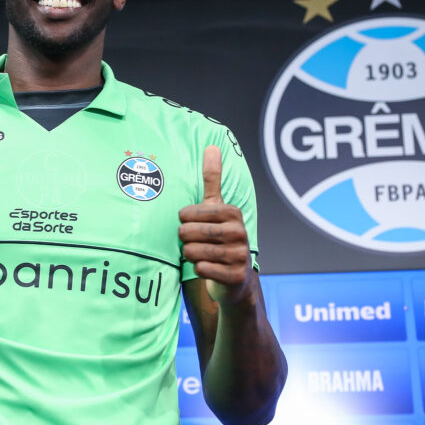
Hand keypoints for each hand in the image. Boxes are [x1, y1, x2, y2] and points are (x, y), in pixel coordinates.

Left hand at [178, 145, 252, 304]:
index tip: (194, 225)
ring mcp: (239, 255)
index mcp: (232, 213)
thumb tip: (212, 145)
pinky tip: (207, 268)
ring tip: (200, 255)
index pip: (187, 214)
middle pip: (188, 233)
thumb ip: (213, 179)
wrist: (235, 279)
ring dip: (190, 256)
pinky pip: (201, 270)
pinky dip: (198, 270)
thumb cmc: (219, 238)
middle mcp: (239, 232)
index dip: (184, 222)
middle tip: (196, 243)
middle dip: (185, 240)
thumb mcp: (216, 208)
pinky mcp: (235, 276)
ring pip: (192, 252)